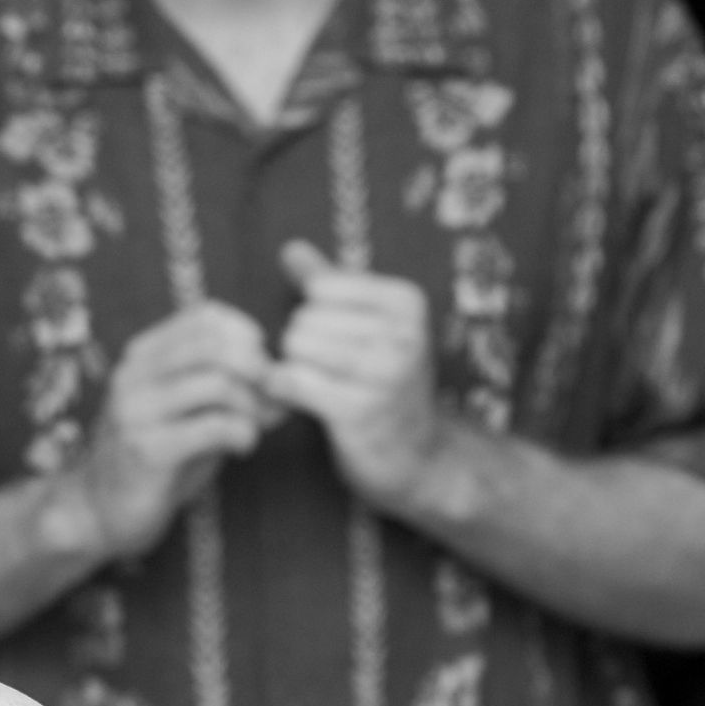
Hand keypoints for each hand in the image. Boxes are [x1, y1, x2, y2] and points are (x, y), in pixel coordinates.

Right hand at [64, 300, 275, 561]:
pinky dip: (243, 434)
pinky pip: (213, 426)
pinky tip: (242, 448)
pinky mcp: (147, 450)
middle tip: (270, 400)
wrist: (99, 512)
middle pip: (214, 342)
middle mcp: (134, 374)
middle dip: (257, 368)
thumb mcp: (188, 412)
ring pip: (217, 382)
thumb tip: (283, 382)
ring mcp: (136, 411)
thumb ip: (227, 389)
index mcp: (142, 356)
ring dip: (253, 406)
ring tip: (256, 427)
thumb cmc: (156, 460)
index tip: (260, 372)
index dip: (247, 337)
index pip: (206, 316)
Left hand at [268, 240, 447, 509]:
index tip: (333, 342)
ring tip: (315, 387)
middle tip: (323, 373)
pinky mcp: (359, 410)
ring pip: (296, 347)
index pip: (321, 287)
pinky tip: (301, 404)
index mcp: (407, 301)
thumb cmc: (385, 384)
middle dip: (301, 347)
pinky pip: (292, 382)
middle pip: (304, 318)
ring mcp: (384, 373)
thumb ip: (328, 284)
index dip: (313, 316)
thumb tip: (290, 248)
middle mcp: (403, 333)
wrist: (419, 457)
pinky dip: (285, 392)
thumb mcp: (368, 325)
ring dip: (293, 370)